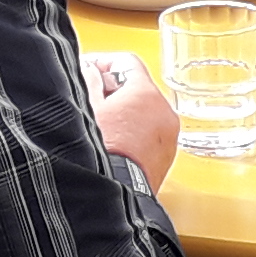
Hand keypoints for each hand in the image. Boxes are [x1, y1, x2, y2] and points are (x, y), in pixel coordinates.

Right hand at [84, 51, 178, 190]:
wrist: (112, 193)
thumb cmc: (101, 153)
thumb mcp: (86, 109)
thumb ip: (88, 80)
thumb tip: (90, 70)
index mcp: (146, 94)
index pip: (127, 63)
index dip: (103, 63)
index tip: (88, 72)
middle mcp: (164, 112)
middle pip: (138, 88)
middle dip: (114, 91)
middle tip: (90, 100)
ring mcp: (168, 137)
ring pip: (146, 113)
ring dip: (125, 115)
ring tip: (101, 127)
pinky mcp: (166, 158)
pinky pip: (151, 135)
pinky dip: (135, 135)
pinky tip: (114, 145)